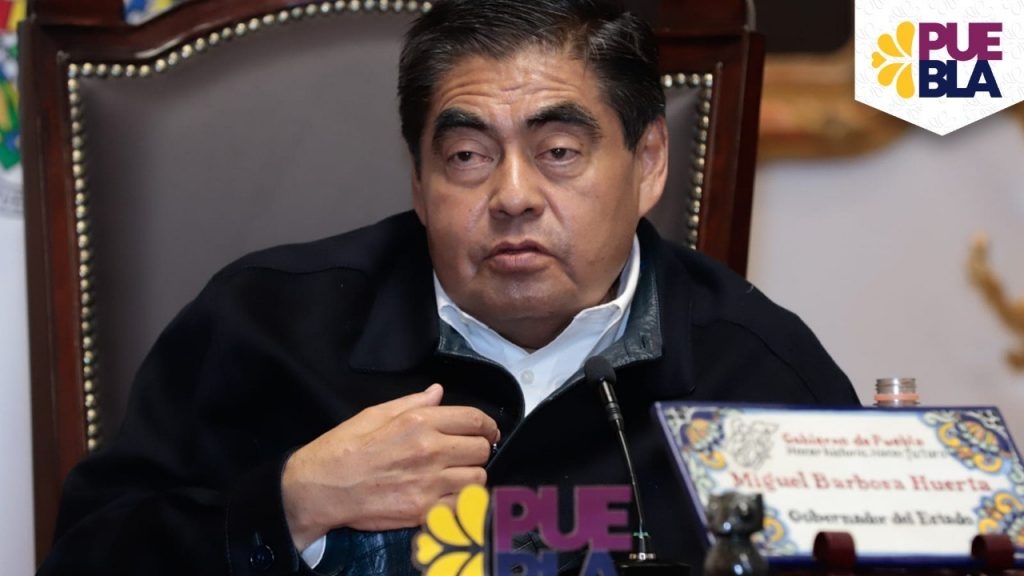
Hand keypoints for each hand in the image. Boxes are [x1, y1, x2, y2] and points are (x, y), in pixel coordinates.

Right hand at [281, 384, 498, 549]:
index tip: (487, 432)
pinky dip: (462, 503)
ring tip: (458, 476)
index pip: (474, 420)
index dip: (487, 426)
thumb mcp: (375, 413)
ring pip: (478, 478)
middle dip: (478, 450)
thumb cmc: (343, 448)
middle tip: (466, 455)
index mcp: (419, 422)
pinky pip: (463, 506)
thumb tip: (438, 392)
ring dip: (472, 477)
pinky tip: (450, 497)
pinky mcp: (424, 511)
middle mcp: (430, 450)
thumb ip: (413, 402)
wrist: (320, 488)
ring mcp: (429, 483)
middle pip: (481, 450)